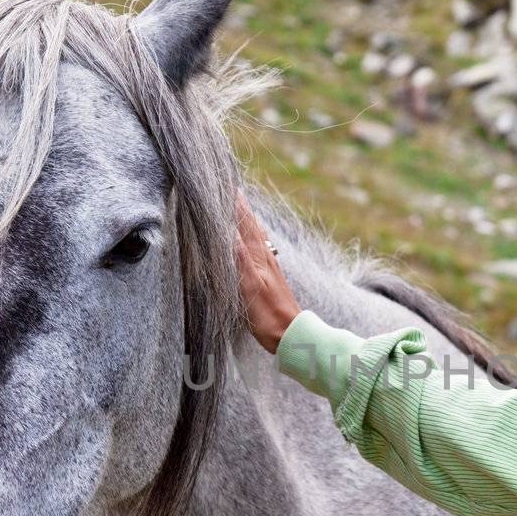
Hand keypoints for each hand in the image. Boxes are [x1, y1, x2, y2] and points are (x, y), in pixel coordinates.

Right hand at [234, 190, 301, 354]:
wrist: (291, 334)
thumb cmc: (269, 315)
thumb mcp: (251, 287)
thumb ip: (240, 259)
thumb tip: (228, 232)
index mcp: (258, 256)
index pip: (244, 223)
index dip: (234, 204)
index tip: (225, 182)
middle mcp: (264, 256)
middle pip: (250, 224)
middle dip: (240, 205)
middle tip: (230, 186)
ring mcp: (268, 265)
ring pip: (255, 234)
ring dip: (246, 218)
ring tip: (239, 204)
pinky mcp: (269, 275)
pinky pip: (258, 247)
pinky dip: (251, 235)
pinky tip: (252, 238)